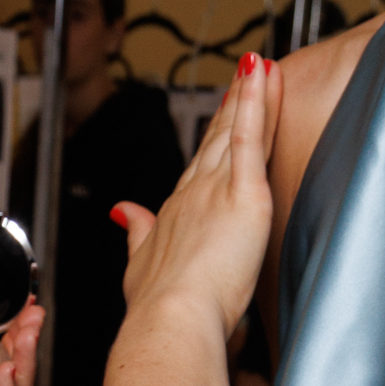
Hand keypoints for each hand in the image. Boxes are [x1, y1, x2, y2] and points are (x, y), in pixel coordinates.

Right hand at [111, 51, 282, 338]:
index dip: (211, 137)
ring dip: (249, 95)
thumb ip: (135, 233)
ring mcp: (216, 190)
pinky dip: (255, 105)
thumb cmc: (158, 307)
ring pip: (235, 132)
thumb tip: (121, 211)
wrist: (168, 320)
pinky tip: (262, 77)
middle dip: (231, 106)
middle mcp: (193, 193)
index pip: (199, 166)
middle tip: (246, 73)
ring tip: (261, 65)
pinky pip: (251, 139)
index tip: (221, 113)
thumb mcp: (140, 264)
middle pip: (216, 140)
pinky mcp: (243, 196)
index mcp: (175, 213)